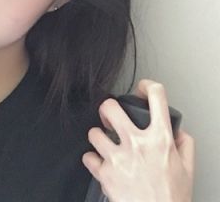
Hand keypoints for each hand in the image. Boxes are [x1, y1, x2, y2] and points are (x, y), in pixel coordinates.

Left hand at [81, 79, 194, 201]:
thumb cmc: (172, 199)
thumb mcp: (188, 169)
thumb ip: (184, 145)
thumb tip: (178, 131)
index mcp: (161, 140)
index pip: (157, 97)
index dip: (148, 86)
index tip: (143, 88)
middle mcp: (138, 144)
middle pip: (111, 107)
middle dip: (108, 108)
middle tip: (109, 115)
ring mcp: (119, 158)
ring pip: (94, 132)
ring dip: (98, 137)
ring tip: (104, 143)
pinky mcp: (105, 174)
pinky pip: (88, 157)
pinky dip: (92, 160)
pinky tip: (100, 164)